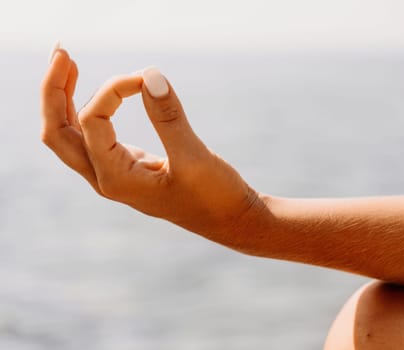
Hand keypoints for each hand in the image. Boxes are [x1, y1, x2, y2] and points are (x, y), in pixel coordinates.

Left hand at [40, 47, 261, 244]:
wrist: (229, 219)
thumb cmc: (215, 196)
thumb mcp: (194, 157)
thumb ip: (169, 117)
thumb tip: (149, 74)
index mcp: (117, 180)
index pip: (93, 121)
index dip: (113, 89)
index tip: (146, 77)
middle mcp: (106, 179)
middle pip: (58, 132)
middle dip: (54, 91)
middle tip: (62, 52)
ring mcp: (113, 174)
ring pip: (70, 135)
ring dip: (62, 99)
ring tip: (67, 63)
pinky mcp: (126, 167)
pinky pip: (90, 138)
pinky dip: (84, 111)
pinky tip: (96, 93)